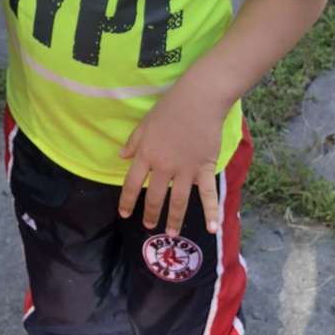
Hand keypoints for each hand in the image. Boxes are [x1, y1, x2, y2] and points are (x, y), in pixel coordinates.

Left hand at [118, 81, 225, 236]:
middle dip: (151, 214)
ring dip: (174, 220)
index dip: (127, 201)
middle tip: (148, 226)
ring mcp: (185, 170)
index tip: (124, 213)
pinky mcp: (204, 168)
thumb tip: (122, 157)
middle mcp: (164, 166)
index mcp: (146, 154)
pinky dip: (211, 212)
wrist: (199, 100)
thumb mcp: (145, 123)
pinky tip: (212, 229)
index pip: (132, 184)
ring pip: (178, 201)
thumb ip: (133, 142)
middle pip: (155, 197)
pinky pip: (208, 194)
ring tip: (170, 233)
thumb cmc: (170, 108)